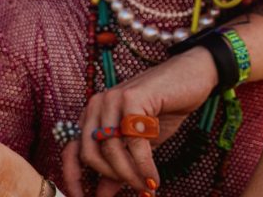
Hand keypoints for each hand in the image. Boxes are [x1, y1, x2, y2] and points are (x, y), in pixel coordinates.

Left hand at [62, 47, 216, 195]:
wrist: (191, 78)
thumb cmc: (163, 111)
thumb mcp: (137, 143)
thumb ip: (118, 165)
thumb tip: (102, 194)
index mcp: (92, 115)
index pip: (71, 149)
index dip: (72, 177)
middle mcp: (96, 105)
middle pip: (89, 153)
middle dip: (111, 177)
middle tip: (135, 188)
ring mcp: (111, 99)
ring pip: (111, 149)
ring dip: (130, 174)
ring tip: (146, 186)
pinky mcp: (131, 98)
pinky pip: (134, 141)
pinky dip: (144, 165)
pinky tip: (154, 178)